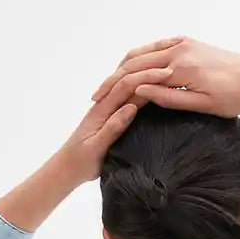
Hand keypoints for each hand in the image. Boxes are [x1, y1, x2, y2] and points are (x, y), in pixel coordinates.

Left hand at [59, 61, 180, 182]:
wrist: (67, 168)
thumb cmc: (80, 162)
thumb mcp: (96, 148)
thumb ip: (112, 127)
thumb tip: (131, 107)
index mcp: (102, 110)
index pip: (126, 86)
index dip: (146, 77)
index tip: (166, 74)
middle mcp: (105, 105)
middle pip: (129, 82)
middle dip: (149, 73)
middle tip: (172, 70)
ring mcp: (108, 110)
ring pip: (129, 88)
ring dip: (146, 78)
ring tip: (166, 74)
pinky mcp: (111, 117)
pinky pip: (128, 99)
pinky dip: (141, 91)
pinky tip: (153, 90)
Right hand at [90, 35, 239, 117]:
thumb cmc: (232, 99)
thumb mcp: (199, 105)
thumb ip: (167, 97)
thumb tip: (139, 91)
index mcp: (179, 68)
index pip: (136, 77)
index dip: (114, 89)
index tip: (99, 101)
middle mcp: (178, 50)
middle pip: (134, 62)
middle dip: (113, 78)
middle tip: (97, 94)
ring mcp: (183, 43)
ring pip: (144, 52)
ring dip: (124, 66)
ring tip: (110, 83)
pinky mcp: (189, 42)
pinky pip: (158, 46)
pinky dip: (142, 55)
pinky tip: (133, 67)